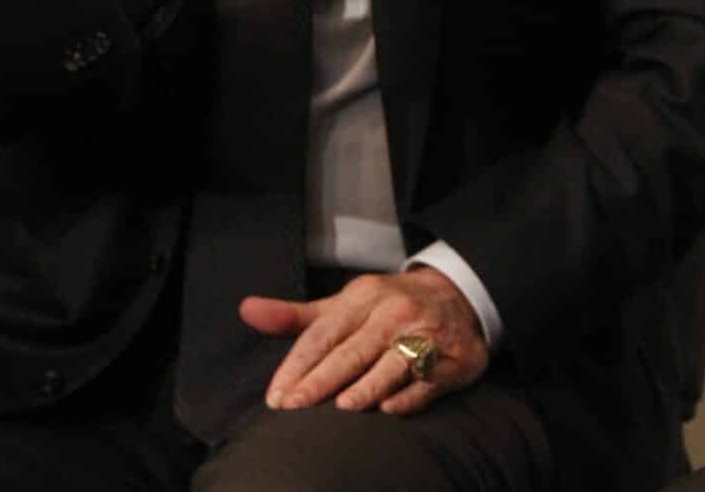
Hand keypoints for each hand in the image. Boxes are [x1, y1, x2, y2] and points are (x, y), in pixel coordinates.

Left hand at [247, 267, 489, 416]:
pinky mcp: (455, 358)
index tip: (276, 396)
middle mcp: (396, 312)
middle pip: (354, 349)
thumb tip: (246, 309)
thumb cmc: (386, 308)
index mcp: (365, 297)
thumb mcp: (343, 305)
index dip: (298, 365)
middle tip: (295, 406)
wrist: (459, 296)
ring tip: (342, 407)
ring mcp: (428, 333)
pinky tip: (389, 408)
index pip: (324, 333)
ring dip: (369, 384)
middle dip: (323, 380)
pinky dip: (410, 395)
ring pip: (394, 362)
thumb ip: (295, 316)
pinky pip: (430, 378)